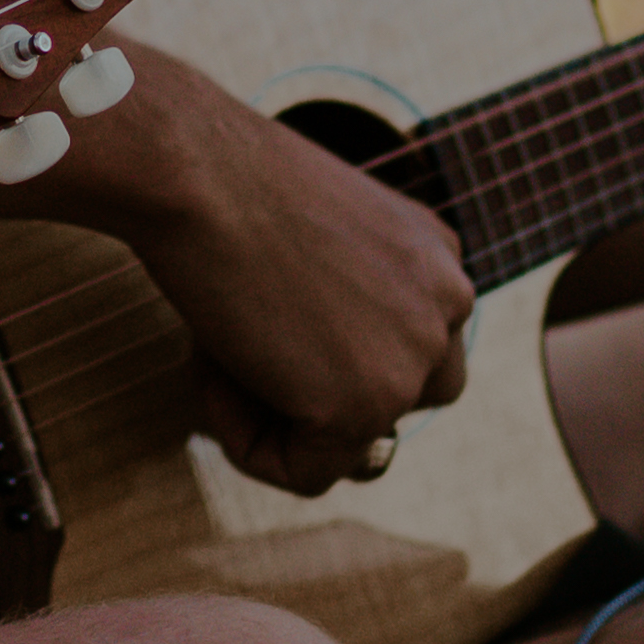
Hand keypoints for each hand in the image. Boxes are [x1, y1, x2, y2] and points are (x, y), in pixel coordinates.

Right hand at [102, 56, 478, 497]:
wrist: (197, 171)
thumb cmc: (229, 184)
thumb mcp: (315, 234)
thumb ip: (340, 300)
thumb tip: (314, 383)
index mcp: (438, 256)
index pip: (405, 344)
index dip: (321, 345)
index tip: (260, 307)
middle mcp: (446, 303)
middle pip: (399, 400)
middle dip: (323, 395)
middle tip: (246, 348)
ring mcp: (413, 360)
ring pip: (352, 442)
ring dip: (279, 417)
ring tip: (222, 354)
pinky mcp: (364, 408)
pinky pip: (305, 472)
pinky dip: (247, 443)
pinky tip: (213, 372)